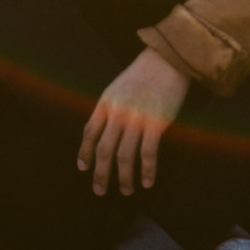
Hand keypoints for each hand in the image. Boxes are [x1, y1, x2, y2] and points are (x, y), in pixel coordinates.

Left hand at [78, 48, 189, 195]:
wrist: (167, 59)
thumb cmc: (143, 73)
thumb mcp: (117, 87)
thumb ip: (109, 108)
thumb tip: (103, 131)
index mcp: (105, 102)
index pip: (89, 132)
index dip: (85, 153)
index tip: (83, 168)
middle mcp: (117, 112)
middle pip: (103, 150)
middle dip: (100, 174)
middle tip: (99, 190)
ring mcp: (136, 118)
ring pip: (124, 156)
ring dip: (123, 178)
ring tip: (126, 190)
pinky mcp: (155, 123)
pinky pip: (147, 153)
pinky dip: (146, 171)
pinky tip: (147, 182)